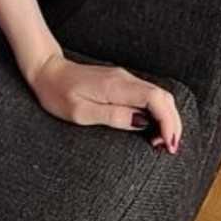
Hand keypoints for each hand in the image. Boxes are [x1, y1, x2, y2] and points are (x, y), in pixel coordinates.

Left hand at [27, 52, 182, 153]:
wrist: (47, 71)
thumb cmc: (58, 93)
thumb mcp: (81, 112)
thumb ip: (113, 116)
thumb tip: (142, 123)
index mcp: (116, 86)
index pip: (156, 99)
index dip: (169, 122)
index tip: (169, 145)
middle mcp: (124, 78)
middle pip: (164, 97)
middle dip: (173, 123)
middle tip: (169, 149)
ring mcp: (124, 78)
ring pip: (159, 95)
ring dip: (167, 118)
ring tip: (163, 143)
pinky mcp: (121, 82)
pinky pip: (148, 96)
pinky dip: (158, 112)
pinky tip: (153, 128)